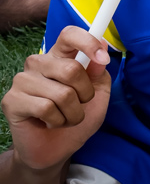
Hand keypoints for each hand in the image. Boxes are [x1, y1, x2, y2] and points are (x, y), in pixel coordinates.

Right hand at [0, 26, 110, 170]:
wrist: (56, 148)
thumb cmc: (77, 116)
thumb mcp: (98, 94)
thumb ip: (99, 72)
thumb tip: (102, 47)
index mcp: (60, 56)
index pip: (69, 35)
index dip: (87, 42)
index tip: (103, 58)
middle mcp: (38, 63)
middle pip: (71, 69)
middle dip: (85, 95)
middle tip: (79, 105)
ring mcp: (22, 81)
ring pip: (62, 93)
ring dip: (73, 113)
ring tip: (65, 117)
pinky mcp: (12, 100)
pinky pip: (46, 108)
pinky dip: (58, 120)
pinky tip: (50, 123)